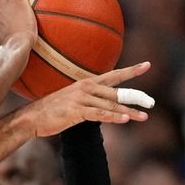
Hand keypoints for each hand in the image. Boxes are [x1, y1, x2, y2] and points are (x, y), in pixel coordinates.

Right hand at [22, 62, 152, 136]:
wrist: (31, 118)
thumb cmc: (51, 111)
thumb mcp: (71, 101)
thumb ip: (89, 101)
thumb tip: (104, 106)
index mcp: (86, 84)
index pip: (113, 75)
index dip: (130, 71)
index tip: (147, 65)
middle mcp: (85, 88)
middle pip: (116, 91)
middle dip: (136, 97)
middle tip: (152, 103)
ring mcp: (80, 99)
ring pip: (110, 105)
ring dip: (129, 111)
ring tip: (144, 117)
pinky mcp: (76, 111)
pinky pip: (99, 114)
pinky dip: (113, 117)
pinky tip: (125, 120)